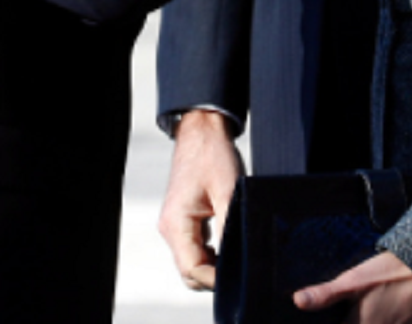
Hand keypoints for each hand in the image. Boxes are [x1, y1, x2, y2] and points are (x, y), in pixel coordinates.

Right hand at [157, 109, 242, 291]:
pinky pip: (194, 248)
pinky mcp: (183, 220)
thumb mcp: (228, 193)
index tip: (240, 277)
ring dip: (213, 265)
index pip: (192, 270)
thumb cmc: (213, 156)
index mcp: (176, 224)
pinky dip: (210, 254)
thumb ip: (230, 230)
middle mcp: (170, 228)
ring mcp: (174, 225)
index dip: (216, 280)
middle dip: (214, 277)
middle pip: (189, 271)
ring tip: (237, 257)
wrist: (202, 131)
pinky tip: (228, 246)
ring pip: (192, 261)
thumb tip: (238, 260)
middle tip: (241, 270)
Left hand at [294, 251, 411, 323]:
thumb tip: (297, 301)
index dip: (337, 322)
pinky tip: (391, 313)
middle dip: (357, 320)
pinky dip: (393, 322)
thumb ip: (325, 295)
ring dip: (376, 320)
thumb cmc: (390, 274)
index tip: (341, 316)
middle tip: (357, 312)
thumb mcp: (354, 280)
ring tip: (375, 311)